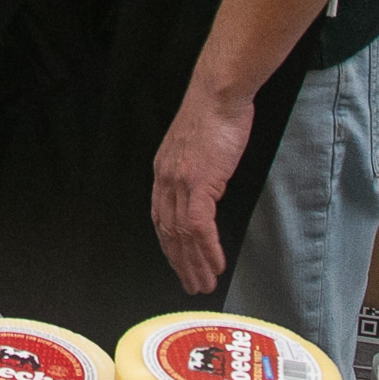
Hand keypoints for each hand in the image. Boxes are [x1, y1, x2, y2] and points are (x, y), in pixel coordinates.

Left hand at [150, 80, 253, 293]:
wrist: (219, 94)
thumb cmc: (213, 115)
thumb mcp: (195, 147)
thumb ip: (193, 170)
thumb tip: (202, 190)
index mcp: (162, 171)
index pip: (160, 217)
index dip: (169, 245)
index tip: (178, 264)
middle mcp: (165, 179)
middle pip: (167, 231)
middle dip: (179, 262)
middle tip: (191, 285)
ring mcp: (180, 181)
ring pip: (182, 234)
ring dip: (195, 263)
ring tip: (205, 283)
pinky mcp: (199, 182)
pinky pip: (200, 226)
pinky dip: (208, 249)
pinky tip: (218, 263)